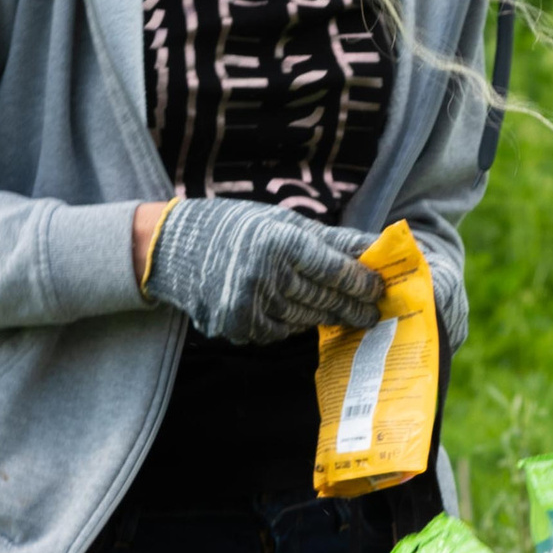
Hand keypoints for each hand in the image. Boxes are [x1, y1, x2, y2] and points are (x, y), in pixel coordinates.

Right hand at [145, 198, 388, 349]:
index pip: (334, 270)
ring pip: (304, 318)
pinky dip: (292, 323)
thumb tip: (375, 245)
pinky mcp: (238, 326)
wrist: (172, 248)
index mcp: (279, 242)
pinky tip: (302, 314)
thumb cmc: (235, 227)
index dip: (361, 282)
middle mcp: (266, 274)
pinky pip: (279, 331)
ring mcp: (250, 305)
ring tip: (345, 314)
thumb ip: (330, 239)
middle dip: (352, 305)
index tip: (380, 288)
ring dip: (325, 315)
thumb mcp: (282, 221)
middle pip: (323, 297)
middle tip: (373, 311)